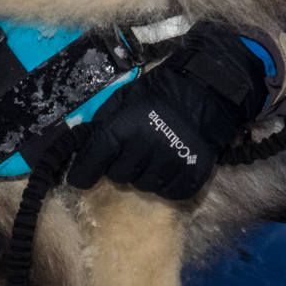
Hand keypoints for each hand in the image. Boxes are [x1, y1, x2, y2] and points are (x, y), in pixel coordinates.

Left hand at [66, 25, 267, 200]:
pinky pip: (169, 194)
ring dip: (142, 175)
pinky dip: (165, 185)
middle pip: (118, 176)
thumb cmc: (160, 92)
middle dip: (118, 166)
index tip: (79, 178)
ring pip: (142, 186)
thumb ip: (103, 120)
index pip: (94, 160)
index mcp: (125, 127)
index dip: (82, 173)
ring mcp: (171, 164)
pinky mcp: (193, 176)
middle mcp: (146, 148)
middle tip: (130, 151)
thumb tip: (85, 142)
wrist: (207, 91)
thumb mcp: (125, 96)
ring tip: (152, 155)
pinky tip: (169, 167)